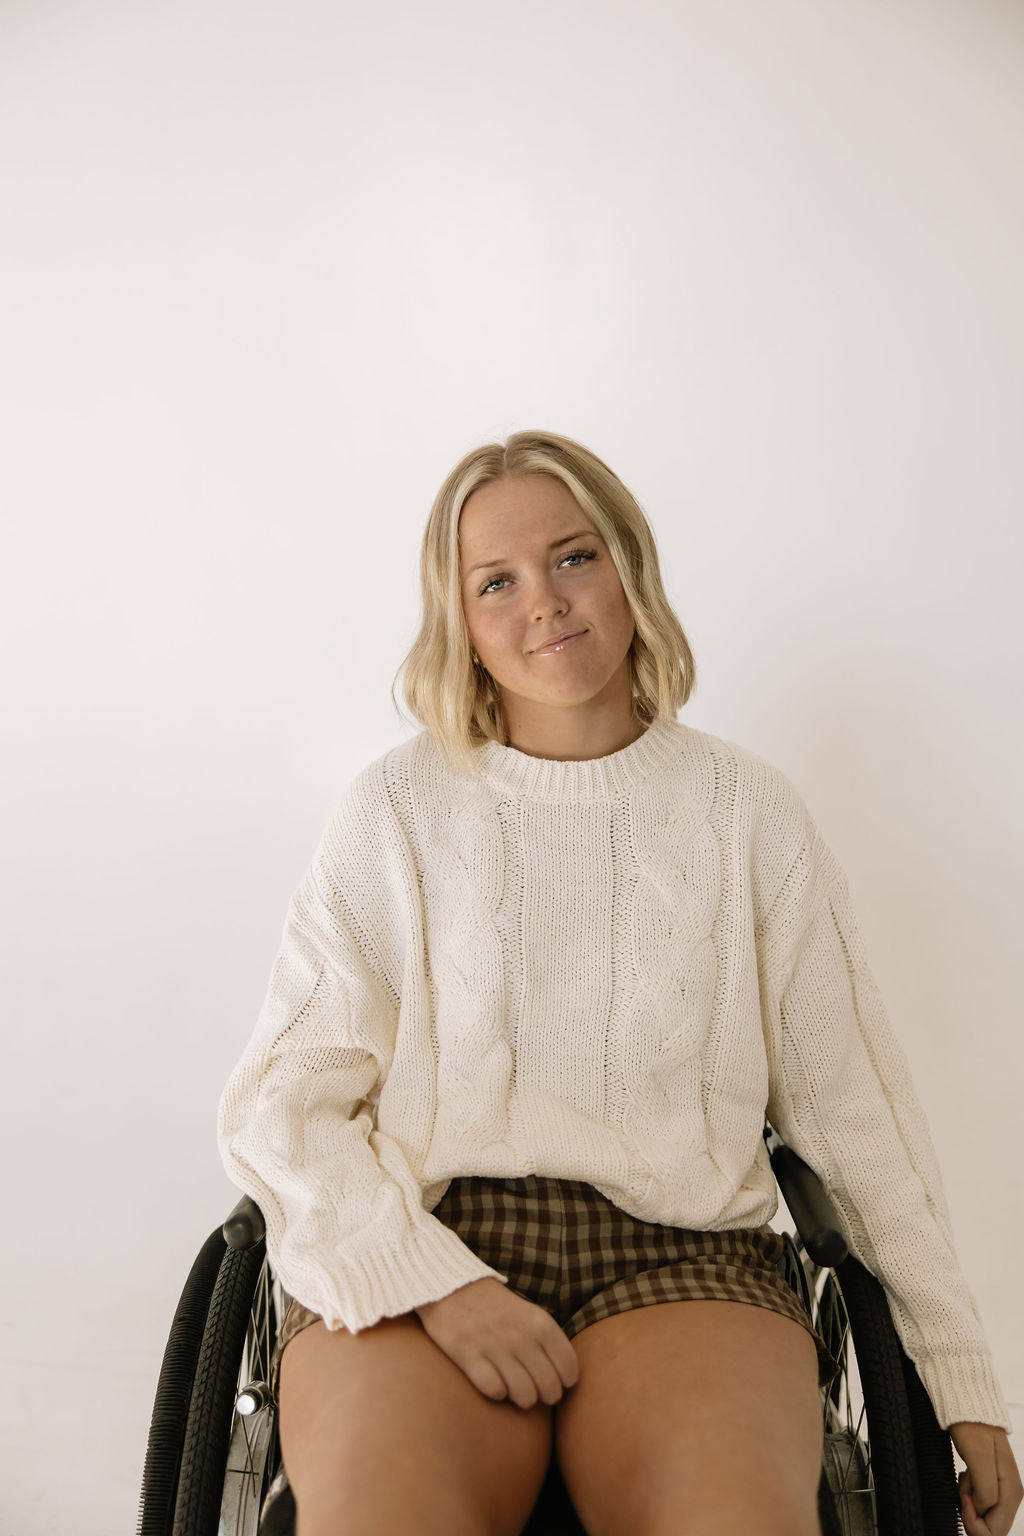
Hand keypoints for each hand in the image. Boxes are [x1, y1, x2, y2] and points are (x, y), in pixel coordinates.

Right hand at [415, 1277, 579, 1409]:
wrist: (451, 1286)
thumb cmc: (496, 1307)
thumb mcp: (530, 1314)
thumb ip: (548, 1342)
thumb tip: (565, 1378)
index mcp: (541, 1323)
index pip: (569, 1369)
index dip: (564, 1382)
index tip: (556, 1380)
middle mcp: (522, 1335)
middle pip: (549, 1388)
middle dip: (545, 1396)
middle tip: (534, 1390)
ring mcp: (495, 1346)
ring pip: (525, 1395)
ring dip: (521, 1398)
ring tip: (514, 1389)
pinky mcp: (468, 1354)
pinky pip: (494, 1390)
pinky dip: (496, 1392)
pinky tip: (493, 1382)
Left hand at [949, 1421, 1021, 1534]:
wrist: (969, 1408)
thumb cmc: (972, 1427)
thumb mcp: (978, 1456)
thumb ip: (985, 1490)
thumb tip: (983, 1510)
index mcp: (1012, 1493)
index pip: (996, 1532)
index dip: (974, 1522)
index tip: (964, 1499)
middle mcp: (1010, 1495)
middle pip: (992, 1529)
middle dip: (972, 1515)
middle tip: (964, 1490)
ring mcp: (1001, 1490)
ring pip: (984, 1517)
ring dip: (969, 1505)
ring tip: (965, 1479)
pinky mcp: (991, 1484)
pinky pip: (980, 1504)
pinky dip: (968, 1497)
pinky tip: (966, 1478)